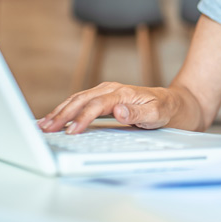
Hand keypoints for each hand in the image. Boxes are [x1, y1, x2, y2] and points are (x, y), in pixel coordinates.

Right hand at [38, 82, 179, 133]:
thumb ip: (138, 114)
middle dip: (62, 114)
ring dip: (60, 111)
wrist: (176, 103)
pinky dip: (66, 109)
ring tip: (44, 124)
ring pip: (78, 99)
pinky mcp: (104, 98)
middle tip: (46, 129)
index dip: (82, 119)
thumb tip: (118, 112)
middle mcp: (112, 89)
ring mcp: (107, 92)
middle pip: (81, 100)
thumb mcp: (158, 115)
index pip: (96, 106)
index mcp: (122, 93)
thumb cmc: (167, 110)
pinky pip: (81, 101)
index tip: (70, 131)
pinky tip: (56, 117)